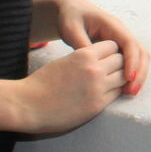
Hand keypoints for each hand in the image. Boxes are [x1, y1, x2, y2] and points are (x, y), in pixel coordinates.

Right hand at [0, 40, 124, 135]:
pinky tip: (105, 94)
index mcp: (84, 55)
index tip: (107, 57)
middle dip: (119, 64)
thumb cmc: (41, 83)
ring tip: (111, 82)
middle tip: (113, 70)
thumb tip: (100, 59)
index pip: (113, 46)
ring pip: (123, 78)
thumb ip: (84, 59)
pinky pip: (116, 94)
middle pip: (122, 60)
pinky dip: (114, 93)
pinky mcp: (97, 105)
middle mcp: (94, 69)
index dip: (112, 51)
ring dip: (120, 79)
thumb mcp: (65, 61)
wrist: (26, 105)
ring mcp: (98, 88)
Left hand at [50, 0, 150, 97]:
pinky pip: (133, 61)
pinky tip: (125, 88)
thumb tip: (91, 61)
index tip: (128, 78)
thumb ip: (81, 43)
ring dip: (139, 74)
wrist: (72, 11)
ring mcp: (123, 40)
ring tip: (131, 92)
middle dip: (140, 71)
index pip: (129, 42)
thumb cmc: (70, 18)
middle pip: (141, 51)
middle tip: (132, 90)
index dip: (131, 60)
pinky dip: (133, 74)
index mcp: (112, 25)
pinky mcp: (120, 48)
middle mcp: (122, 32)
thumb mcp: (72, 29)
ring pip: (141, 57)